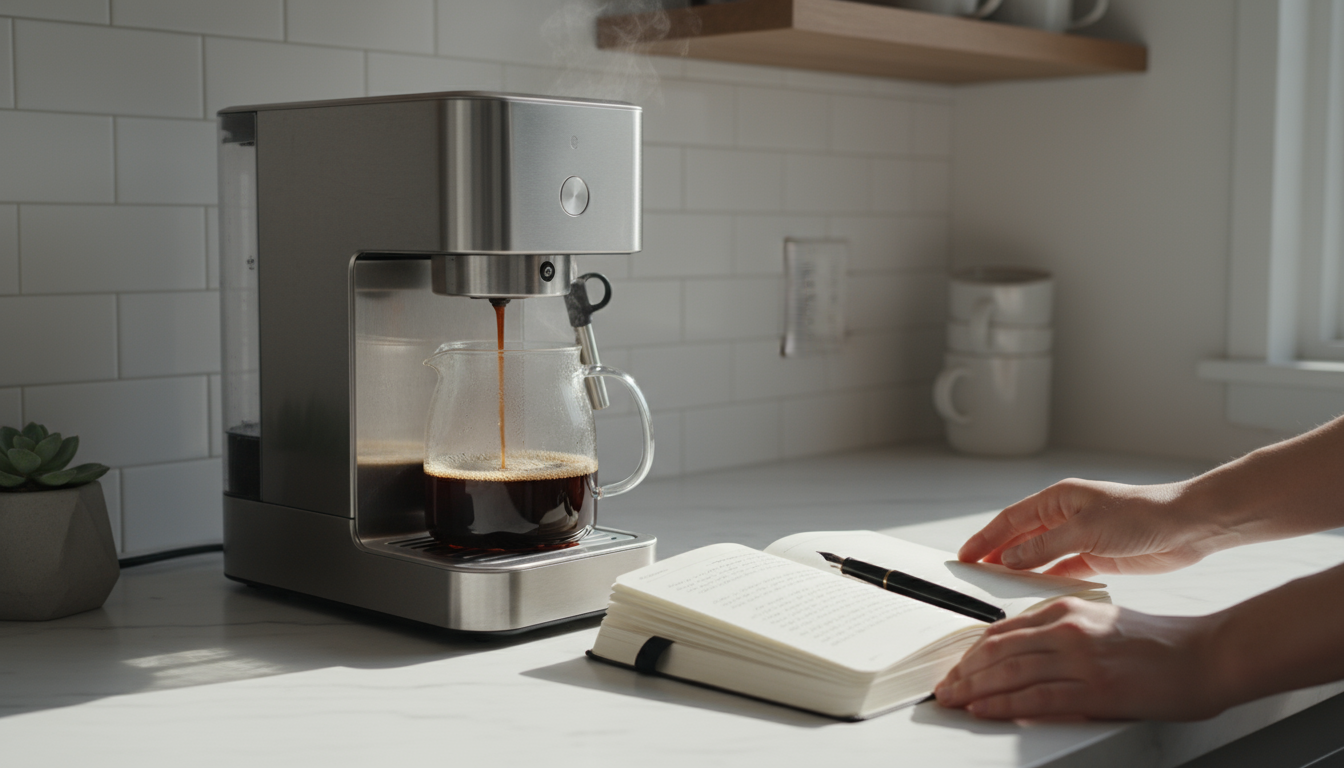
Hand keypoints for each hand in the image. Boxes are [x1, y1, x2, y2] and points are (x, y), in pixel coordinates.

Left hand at [934, 598, 1224, 720]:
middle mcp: (1066, 629)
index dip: (971, 653)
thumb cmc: (1157, 642)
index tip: (955, 668)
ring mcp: (1079, 659)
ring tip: (952, 702)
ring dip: (973, 690)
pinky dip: (1002, 705)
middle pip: (996, 652)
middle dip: (963, 673)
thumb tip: (1023, 653)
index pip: (1001, 631)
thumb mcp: (1099, 622)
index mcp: (1065, 609)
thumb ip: (1060, 633)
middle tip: (943, 689)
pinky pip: (1036, 698)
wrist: (1206, 655)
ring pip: (1008, 673)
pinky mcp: (1095, 689)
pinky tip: (984, 711)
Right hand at [958, 478, 1220, 577]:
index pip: (1011, 519)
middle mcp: (1065, 516)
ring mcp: (1080, 537)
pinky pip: (1061, 569)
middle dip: (996, 553)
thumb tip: (1011, 559)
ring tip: (996, 584)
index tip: (965, 555)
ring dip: (1019, 568)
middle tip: (973, 572)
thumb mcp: (1086, 531)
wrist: (1185, 527)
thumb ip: (1045, 547)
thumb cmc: (1141, 515)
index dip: (986, 537)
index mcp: (1059, 499)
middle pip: (1020, 536)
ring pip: (1039, 555)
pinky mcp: (1096, 556)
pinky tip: (1033, 591)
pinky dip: (1045, 579)